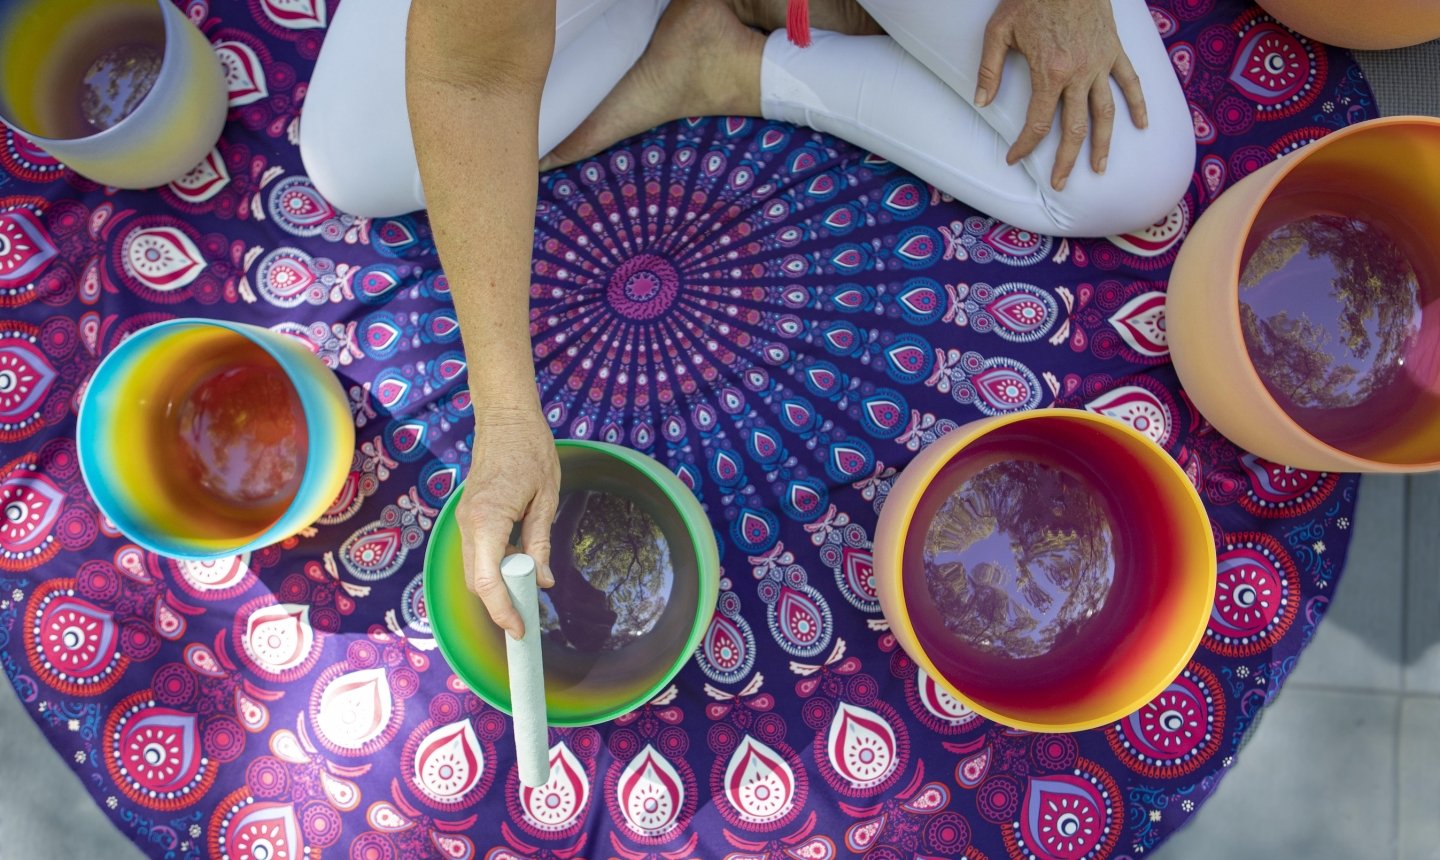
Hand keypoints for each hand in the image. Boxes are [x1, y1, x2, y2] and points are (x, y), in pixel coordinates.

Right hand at [455, 397, 559, 638]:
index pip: (487, 581)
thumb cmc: (530, 450)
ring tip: (528, 594)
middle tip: (528, 618)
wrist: (505, 417)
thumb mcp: (546, 499)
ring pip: (474, 570)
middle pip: (476, 582)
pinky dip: (494, 567)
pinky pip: (478, 552)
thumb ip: (540, 543)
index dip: (502, 611)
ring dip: (497, 586)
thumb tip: (542, 581)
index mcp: (487, 520)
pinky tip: (520, 565)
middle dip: (499, 605)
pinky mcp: (469, 515)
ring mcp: (465, 519)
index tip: (519, 629)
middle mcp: (468, 523)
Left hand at [975, 0, 1147, 190]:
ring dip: (1104, 144)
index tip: (1013, 159)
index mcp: (1050, 71)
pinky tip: (1142, 126)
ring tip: (1100, 169)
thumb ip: (990, 69)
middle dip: (1066, 160)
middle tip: (1060, 183)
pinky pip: (1130, 82)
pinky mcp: (1115, 51)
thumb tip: (981, 102)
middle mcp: (1079, 73)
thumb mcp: (1000, 30)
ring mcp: (1101, 63)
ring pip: (1106, 112)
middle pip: (1075, 128)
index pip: (1037, 122)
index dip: (1024, 146)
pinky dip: (1138, 104)